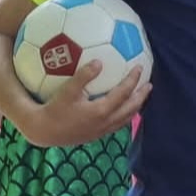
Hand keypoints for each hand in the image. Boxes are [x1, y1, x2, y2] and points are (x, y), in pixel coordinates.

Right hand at [20, 61, 150, 146]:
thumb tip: (99, 61)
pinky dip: (124, 115)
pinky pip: (117, 124)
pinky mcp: (96, 134)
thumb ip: (83, 76)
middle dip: (141, 96)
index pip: (123, 93)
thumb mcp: (67, 91)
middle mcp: (106, 122)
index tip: (140, 67)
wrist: (46, 131)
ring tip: (139, 98)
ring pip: (126, 118)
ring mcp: (102, 130)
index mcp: (101, 111)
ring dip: (135, 107)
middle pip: (131, 108)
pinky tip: (120, 109)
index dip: (133, 79)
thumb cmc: (55, 109)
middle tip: (149, 84)